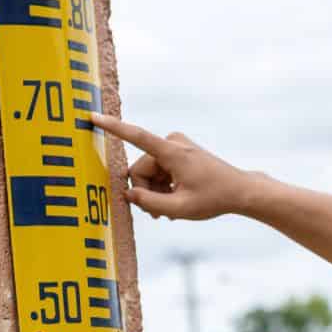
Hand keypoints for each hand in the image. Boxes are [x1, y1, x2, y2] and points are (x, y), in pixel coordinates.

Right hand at [90, 113, 262, 220]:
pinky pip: (158, 170)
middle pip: (141, 170)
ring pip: (148, 172)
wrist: (239, 190)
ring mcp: (175, 145)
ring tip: (169, 210)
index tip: (93, 117)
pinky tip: (174, 200)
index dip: (112, 128)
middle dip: (146, 192)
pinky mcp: (177, 151)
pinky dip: (162, 186)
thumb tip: (127, 195)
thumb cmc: (214, 199)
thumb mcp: (180, 209)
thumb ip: (150, 203)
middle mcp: (172, 143)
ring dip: (155, 192)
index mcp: (172, 152)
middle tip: (158, 214)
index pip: (136, 136)